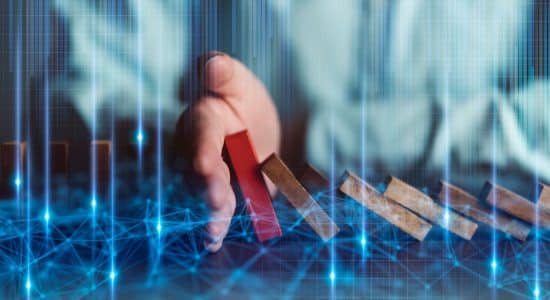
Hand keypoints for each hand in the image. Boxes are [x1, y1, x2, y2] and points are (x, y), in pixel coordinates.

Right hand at [176, 52, 280, 251]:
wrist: (249, 122)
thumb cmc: (238, 95)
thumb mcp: (236, 79)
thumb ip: (223, 72)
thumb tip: (211, 66)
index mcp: (203, 119)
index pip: (202, 133)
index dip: (202, 148)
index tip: (204, 163)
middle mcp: (198, 150)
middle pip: (199, 172)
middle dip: (207, 188)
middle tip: (216, 203)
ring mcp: (207, 176)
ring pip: (205, 196)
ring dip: (210, 215)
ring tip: (213, 234)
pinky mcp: (220, 194)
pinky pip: (217, 211)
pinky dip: (216, 226)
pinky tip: (213, 242)